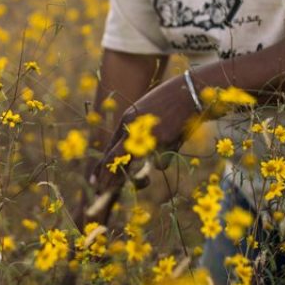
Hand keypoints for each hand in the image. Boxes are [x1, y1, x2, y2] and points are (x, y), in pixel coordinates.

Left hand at [89, 73, 202, 199]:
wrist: (190, 92)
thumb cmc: (171, 102)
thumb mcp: (148, 114)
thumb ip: (138, 132)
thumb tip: (135, 156)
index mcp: (127, 119)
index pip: (110, 147)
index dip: (102, 166)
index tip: (95, 181)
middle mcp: (133, 128)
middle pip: (114, 159)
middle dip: (107, 178)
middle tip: (100, 192)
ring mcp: (147, 136)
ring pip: (137, 168)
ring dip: (139, 180)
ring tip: (143, 182)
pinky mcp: (164, 142)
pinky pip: (160, 164)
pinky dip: (164, 161)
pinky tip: (172, 146)